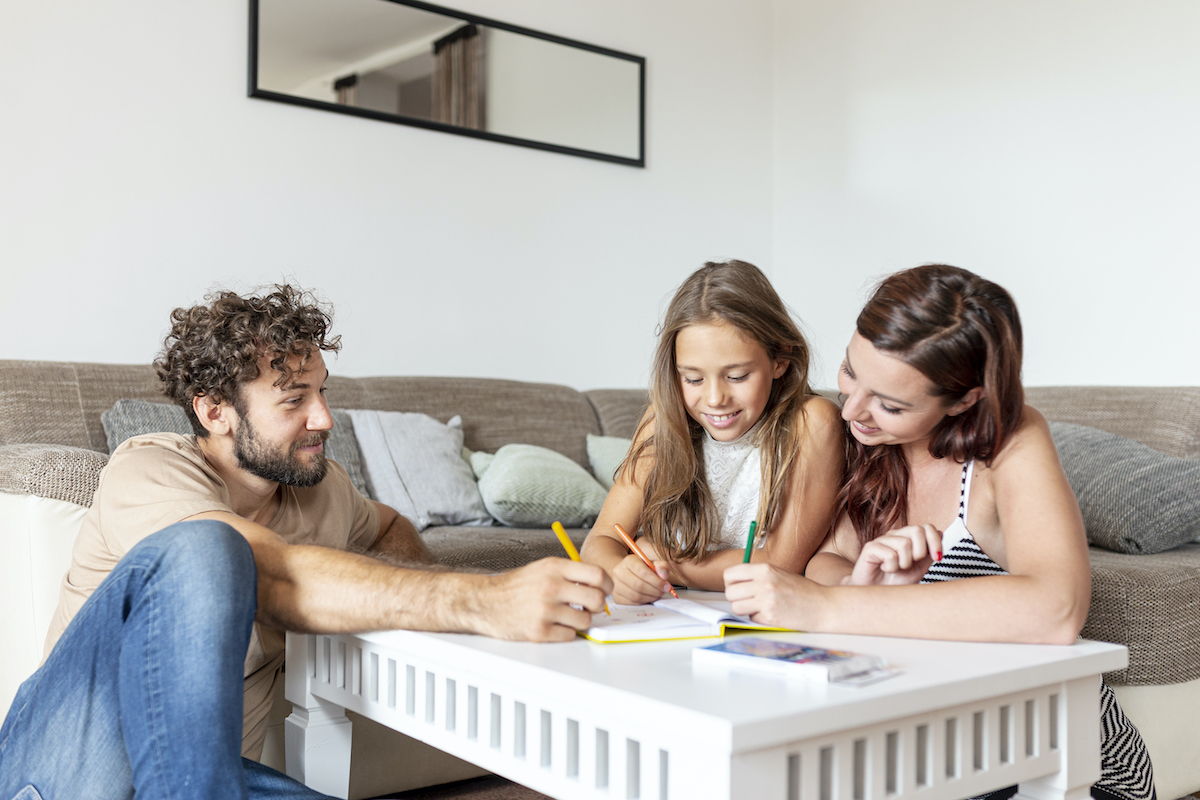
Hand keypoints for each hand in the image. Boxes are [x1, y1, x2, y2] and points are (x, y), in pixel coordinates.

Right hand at [474, 558, 612, 641]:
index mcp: (554, 567)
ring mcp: (544, 610)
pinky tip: (554, 625)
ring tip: (566, 616)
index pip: (597, 575)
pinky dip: (565, 632)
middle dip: (598, 606)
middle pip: (597, 599)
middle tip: (589, 607)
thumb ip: (570, 573)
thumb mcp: (543, 568)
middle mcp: (550, 587)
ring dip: (580, 621)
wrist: (485, 602)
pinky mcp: (538, 631)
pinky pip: (569, 635)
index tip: (605, 590)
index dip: (607, 585)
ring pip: (585, 621)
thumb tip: (601, 584)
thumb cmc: (516, 586)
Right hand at [611, 553, 671, 604]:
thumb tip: (664, 576)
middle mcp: (619, 572)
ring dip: (650, 597)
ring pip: (635, 596)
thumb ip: (662, 567)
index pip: (642, 572)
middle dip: (655, 590)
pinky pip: (632, 603)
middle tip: (663, 591)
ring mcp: (616, 585)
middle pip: (638, 585)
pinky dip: (644, 602)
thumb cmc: (643, 569)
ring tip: (657, 594)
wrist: (628, 573)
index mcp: (629, 561)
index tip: (667, 586)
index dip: (656, 581)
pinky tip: (649, 597)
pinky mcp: (616, 597)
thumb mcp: (654, 564)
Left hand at [723, 563, 818, 628]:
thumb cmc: (803, 591)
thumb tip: (734, 583)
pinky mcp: (770, 617)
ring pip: (736, 607)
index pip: (730, 574)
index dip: (730, 582)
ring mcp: (766, 601)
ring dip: (744, 610)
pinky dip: (758, 618)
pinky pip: (751, 619)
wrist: (824, 606)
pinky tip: (772, 614)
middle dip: (736, 598)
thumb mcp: (779, 574)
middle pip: (730, 592)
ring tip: (759, 607)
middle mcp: (763, 583)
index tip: (736, 587)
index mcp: (765, 569)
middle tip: (747, 600)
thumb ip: (758, 576)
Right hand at [847, 524, 941, 585]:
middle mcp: (896, 535)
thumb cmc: (896, 581)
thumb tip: (940, 535)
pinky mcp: (870, 548)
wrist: (877, 595)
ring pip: (904, 544)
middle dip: (920, 552)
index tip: (937, 558)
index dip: (935, 542)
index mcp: (909, 538)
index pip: (927, 527)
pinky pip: (890, 554)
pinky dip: (891, 567)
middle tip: (911, 565)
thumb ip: (929, 553)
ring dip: (904, 563)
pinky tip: (885, 569)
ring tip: (896, 569)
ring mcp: (883, 540)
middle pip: (917, 530)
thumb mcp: (919, 568)